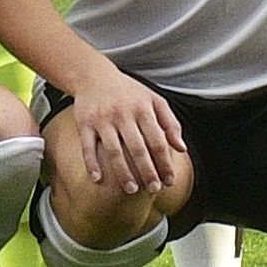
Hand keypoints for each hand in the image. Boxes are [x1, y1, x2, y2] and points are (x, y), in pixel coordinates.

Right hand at [66, 69, 186, 193]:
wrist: (93, 76)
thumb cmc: (128, 92)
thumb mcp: (154, 100)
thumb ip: (170, 123)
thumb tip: (181, 149)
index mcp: (142, 109)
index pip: (158, 141)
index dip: (165, 163)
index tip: (169, 180)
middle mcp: (122, 114)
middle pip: (137, 148)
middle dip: (147, 171)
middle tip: (154, 189)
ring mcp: (102, 119)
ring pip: (113, 150)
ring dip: (123, 172)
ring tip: (131, 189)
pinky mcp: (84, 123)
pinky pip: (87, 146)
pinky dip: (91, 164)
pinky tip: (98, 179)